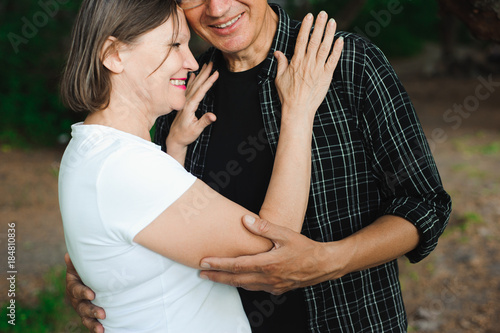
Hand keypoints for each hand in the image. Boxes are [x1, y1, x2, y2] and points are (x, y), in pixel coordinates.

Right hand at [65, 253, 105, 331]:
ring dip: (93, 324)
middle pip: (82, 307)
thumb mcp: (80, 265)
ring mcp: (82, 308)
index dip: (83, 292)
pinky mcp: (89, 315)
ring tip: (101, 328)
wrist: (88, 278)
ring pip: (86, 318)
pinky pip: (91, 323)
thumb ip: (76, 262)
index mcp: (73, 285)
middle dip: (91, 310)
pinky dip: (96, 328)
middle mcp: (76, 299)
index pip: (76, 289)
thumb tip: (68, 255)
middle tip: (102, 313)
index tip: (91, 294)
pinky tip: (103, 332)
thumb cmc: (86, 269)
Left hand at [166, 62, 218, 158]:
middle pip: (197, 84)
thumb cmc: (185, 135)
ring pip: (193, 84)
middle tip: (212, 63)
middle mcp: (186, 101)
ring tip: (206, 65)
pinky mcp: (184, 103)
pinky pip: (188, 88)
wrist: (174, 139)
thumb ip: (204, 122)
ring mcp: (184, 101)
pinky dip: (191, 80)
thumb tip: (213, 116)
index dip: (209, 81)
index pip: (201, 91)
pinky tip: (193, 75)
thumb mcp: (196, 130)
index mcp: (189, 106)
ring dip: (200, 75)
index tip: (216, 73)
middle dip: (205, 73)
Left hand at [199, 216, 347, 294]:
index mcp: (267, 264)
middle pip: (236, 279)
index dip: (219, 264)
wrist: (323, 265)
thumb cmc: (306, 249)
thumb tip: (245, 220)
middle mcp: (267, 278)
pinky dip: (242, 284)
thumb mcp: (286, 234)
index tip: (204, 262)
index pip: (237, 266)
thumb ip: (264, 228)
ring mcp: (272, 286)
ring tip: (214, 276)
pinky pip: (255, 288)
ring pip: (244, 286)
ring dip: (228, 281)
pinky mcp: (277, 289)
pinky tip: (238, 279)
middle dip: (217, 276)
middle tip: (201, 273)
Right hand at [274, 11, 342, 119]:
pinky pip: (333, 60)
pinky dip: (337, 50)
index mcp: (296, 62)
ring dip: (329, 33)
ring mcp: (318, 69)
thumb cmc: (287, 95)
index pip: (301, 40)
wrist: (298, 110)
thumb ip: (281, 63)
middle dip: (319, 26)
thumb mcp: (279, 78)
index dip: (306, 27)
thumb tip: (278, 52)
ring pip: (325, 48)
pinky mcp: (326, 76)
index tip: (309, 16)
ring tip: (332, 21)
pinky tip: (341, 40)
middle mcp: (307, 63)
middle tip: (323, 13)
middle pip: (314, 40)